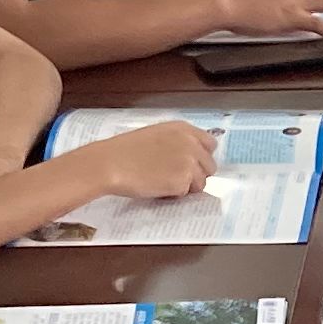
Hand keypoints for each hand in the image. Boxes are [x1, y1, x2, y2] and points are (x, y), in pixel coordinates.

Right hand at [87, 121, 217, 200]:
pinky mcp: (182, 181)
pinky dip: (174, 194)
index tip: (192, 164)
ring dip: (186, 186)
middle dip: (196, 174)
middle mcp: (191, 144)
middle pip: (210, 166)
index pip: (211, 144)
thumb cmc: (126, 150)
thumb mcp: (157, 135)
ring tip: (163, 183)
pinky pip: (186, 193)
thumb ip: (178, 142)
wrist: (111, 163)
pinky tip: (157, 188)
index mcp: (184, 129)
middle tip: (176, 178)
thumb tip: (191, 157)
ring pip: (201, 182)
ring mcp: (189, 163)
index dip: (201, 157)